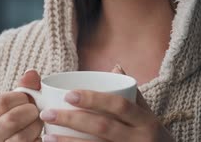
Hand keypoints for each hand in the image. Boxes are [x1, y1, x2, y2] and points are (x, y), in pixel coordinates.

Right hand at [0, 70, 43, 141]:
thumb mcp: (23, 100)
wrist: (23, 139)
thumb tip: (31, 74)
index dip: (19, 98)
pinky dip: (38, 140)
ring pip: (20, 138)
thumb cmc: (24, 116)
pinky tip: (40, 136)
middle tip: (35, 111)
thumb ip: (27, 86)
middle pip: (11, 119)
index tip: (26, 98)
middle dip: (30, 112)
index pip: (1, 102)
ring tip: (39, 124)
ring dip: (36, 127)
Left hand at [39, 66, 173, 141]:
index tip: (68, 95)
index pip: (119, 105)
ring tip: (47, 136)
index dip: (94, 99)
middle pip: (103, 127)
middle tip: (47, 113)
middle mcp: (141, 140)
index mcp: (146, 122)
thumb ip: (132, 95)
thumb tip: (115, 67)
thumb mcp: (149, 117)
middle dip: (72, 119)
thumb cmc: (153, 138)